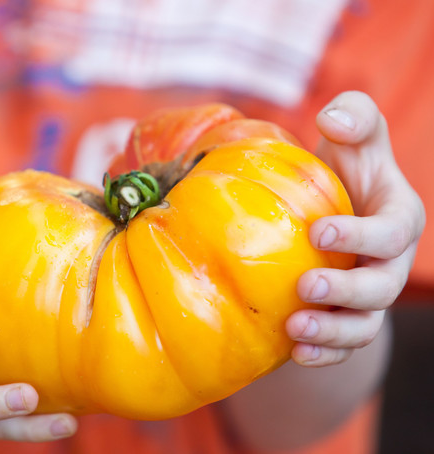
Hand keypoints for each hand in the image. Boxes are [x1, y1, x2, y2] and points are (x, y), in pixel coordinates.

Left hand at [287, 91, 424, 366]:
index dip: (360, 236)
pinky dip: (324, 354)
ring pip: (364, 325)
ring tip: (295, 331)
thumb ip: (355, 118)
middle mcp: (390, 263)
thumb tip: (334, 120)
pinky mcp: (346, 316)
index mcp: (398, 219)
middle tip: (305, 285)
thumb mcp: (353, 136)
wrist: (328, 210)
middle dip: (346, 291)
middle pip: (381, 288)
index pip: (391, 233)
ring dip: (333, 332)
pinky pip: (343, 345)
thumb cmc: (343, 168)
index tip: (317, 232)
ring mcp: (369, 295)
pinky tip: (295, 354)